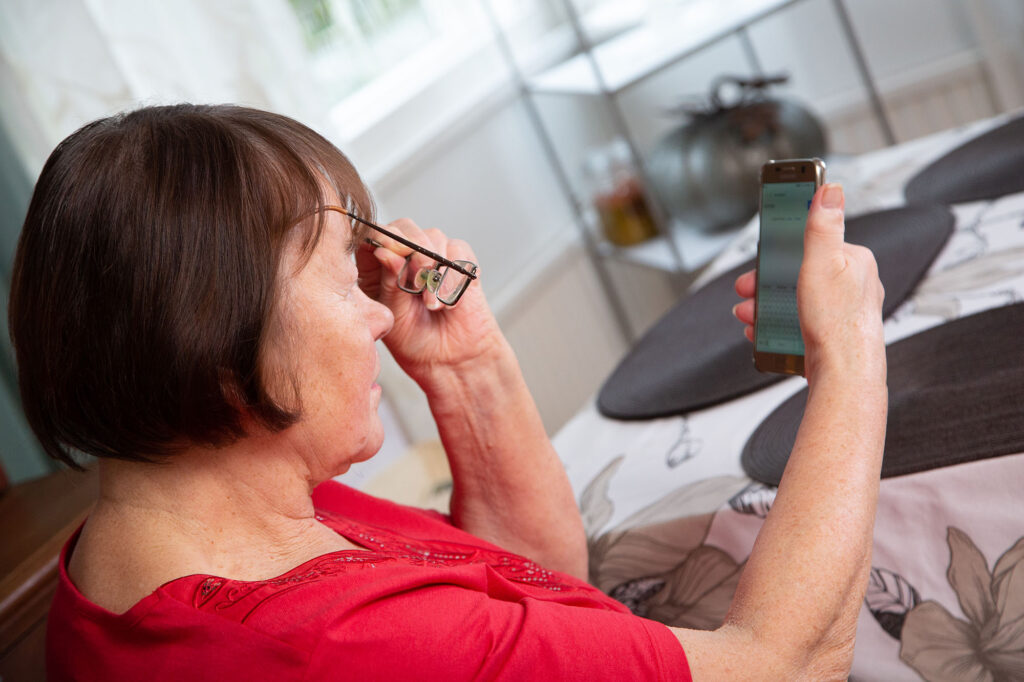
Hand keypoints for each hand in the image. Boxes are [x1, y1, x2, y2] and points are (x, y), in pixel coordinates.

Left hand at [355, 218, 506, 386]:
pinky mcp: (460, 261)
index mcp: (376, 266)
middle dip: (411, 249)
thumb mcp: (391, 313)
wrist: (449, 359)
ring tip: (430, 304)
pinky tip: (447, 302)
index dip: (381, 238)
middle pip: (404, 227)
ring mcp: (433, 256)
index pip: (372, 235)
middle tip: (416, 280)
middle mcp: (404, 255)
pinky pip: (457, 251)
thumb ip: (388, 281)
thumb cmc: (413, 341)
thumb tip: (386, 251)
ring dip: (433, 270)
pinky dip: (453, 277)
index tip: (388, 254)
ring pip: (432, 235)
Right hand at [734, 183, 885, 381]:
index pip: (812, 244)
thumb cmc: (836, 321)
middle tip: (746, 290)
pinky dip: (778, 324)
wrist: (844, 373)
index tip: (762, 254)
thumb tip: (831, 189)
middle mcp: (854, 283)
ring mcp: (843, 310)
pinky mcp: (833, 333)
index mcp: (855, 260)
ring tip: (748, 314)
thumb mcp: (822, 262)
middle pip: (800, 273)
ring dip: (766, 304)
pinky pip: (800, 322)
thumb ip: (823, 224)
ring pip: (797, 299)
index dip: (780, 250)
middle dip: (767, 282)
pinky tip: (763, 331)